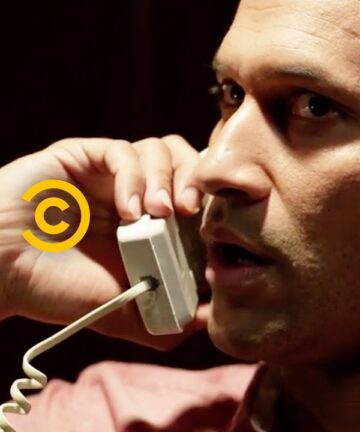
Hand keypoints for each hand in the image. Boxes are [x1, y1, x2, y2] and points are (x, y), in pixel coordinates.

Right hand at [0, 135, 208, 349]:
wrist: (0, 274)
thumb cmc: (57, 291)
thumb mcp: (125, 313)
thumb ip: (167, 317)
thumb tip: (210, 319)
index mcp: (154, 223)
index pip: (199, 196)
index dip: (212, 207)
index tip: (213, 234)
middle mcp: (137, 193)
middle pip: (187, 162)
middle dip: (197, 182)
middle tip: (190, 212)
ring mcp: (110, 174)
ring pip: (161, 149)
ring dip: (167, 178)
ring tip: (158, 213)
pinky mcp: (83, 157)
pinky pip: (122, 150)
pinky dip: (134, 176)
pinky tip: (128, 209)